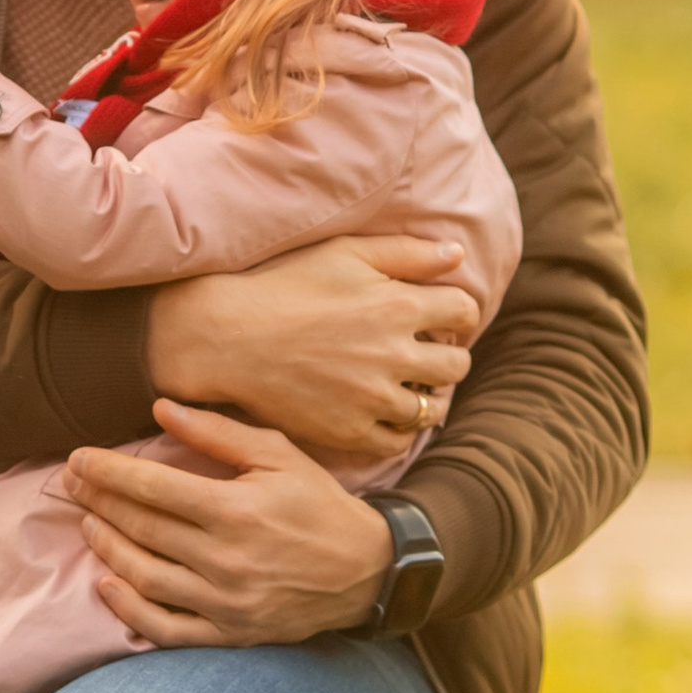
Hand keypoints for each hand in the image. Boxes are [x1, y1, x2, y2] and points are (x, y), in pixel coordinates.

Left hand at [69, 407, 391, 646]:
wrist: (367, 572)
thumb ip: (217, 433)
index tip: (77, 459)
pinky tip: (108, 585)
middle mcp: (226, 558)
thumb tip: (160, 409)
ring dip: (108, 549)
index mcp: (236, 509)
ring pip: (146, 577)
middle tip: (71, 484)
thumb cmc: (320, 504)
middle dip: (99, 502)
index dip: (108, 471)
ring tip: (89, 524)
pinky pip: (167, 628)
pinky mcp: (230, 633)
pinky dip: (131, 611)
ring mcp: (226, 601)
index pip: (153, 486)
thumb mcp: (279, 455)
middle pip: (142, 528)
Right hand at [147, 235, 476, 463]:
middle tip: (421, 352)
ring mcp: (374, 399)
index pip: (464, 312)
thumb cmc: (283, 286)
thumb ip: (407, 253)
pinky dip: (399, 428)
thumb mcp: (345, 253)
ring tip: (404, 384)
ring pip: (432, 408)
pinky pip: (399, 440)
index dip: (455, 312)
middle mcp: (396, 356)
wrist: (227, 337)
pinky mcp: (350, 431)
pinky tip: (383, 411)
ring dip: (426, 395)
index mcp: (400, 306)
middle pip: (457, 365)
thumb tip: (458, 252)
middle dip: (445, 355)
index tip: (437, 316)